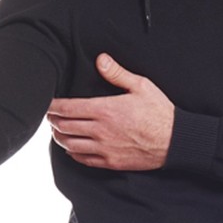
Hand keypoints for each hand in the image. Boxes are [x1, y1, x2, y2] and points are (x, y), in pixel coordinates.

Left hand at [47, 53, 173, 169]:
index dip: (54, 106)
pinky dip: (72, 153)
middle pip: (65, 127)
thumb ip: (117, 73)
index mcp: (105, 110)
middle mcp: (100, 131)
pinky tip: (71, 148)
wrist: (174, 140)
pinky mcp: (110, 162)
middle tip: (50, 115)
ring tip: (57, 129)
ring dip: (59, 137)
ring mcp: (104, 149)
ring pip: (70, 145)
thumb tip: (101, 60)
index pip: (69, 108)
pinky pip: (83, 160)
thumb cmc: (158, 111)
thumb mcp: (141, 85)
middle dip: (53, 120)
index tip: (48, 103)